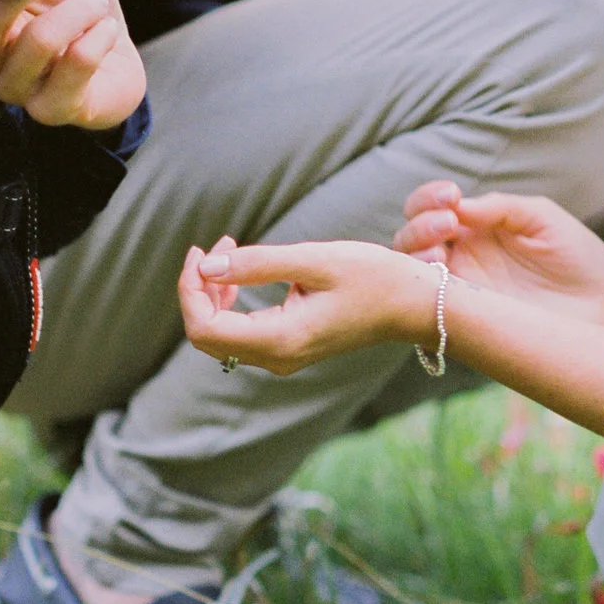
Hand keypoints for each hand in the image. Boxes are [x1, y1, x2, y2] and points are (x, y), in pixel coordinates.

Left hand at [176, 237, 441, 375]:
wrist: (413, 305)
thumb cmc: (373, 277)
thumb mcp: (314, 260)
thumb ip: (257, 263)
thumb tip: (206, 266)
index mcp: (280, 340)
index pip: (204, 327)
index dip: (189, 290)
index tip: (202, 251)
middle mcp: (277, 358)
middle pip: (207, 334)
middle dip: (199, 288)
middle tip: (216, 245)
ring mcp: (283, 358)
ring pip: (221, 333)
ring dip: (214, 292)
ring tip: (229, 250)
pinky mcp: (290, 348)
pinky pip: (241, 331)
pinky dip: (232, 300)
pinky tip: (243, 270)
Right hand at [394, 182, 603, 329]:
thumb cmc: (576, 257)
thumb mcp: (542, 218)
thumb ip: (501, 207)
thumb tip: (459, 206)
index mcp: (473, 228)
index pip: (430, 209)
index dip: (429, 199)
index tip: (451, 197)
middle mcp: (459, 259)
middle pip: (410, 239)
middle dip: (420, 225)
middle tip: (448, 224)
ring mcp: (459, 293)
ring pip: (410, 274)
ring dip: (415, 256)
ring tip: (441, 251)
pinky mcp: (464, 325)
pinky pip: (427, 313)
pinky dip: (422, 296)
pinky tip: (441, 281)